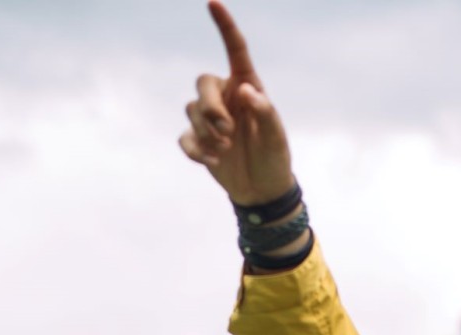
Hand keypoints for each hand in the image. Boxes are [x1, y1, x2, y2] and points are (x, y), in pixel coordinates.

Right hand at [179, 2, 293, 204]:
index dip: (224, 26)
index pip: (234, 50)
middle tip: (227, 130)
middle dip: (211, 107)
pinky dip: (195, 149)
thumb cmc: (274, 158)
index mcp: (247, 86)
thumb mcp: (276, 136)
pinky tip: (212, 160)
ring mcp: (209, 120)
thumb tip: (245, 90)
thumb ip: (264, 111)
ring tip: (225, 149)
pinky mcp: (198, 141)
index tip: (212, 2)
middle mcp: (226, 97)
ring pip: (192, 111)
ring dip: (206, 132)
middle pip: (203, 84)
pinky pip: (184, 137)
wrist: (262, 190)